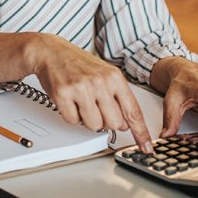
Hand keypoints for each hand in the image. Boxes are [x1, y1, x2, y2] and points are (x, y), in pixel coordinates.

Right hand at [30, 35, 153, 152]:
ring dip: (87, 120)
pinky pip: (73, 121)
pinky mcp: (63, 94)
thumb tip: (126, 124)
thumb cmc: (78, 63)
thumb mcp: (105, 74)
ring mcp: (81, 88)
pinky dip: (72, 115)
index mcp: (114, 77)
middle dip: (106, 122)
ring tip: (81, 103)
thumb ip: (118, 98)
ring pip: (94, 125)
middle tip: (96, 108)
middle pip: (114, 124)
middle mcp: (100, 82)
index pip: (133, 111)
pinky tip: (70, 101)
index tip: (146, 146)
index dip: (140, 132)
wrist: (51, 51)